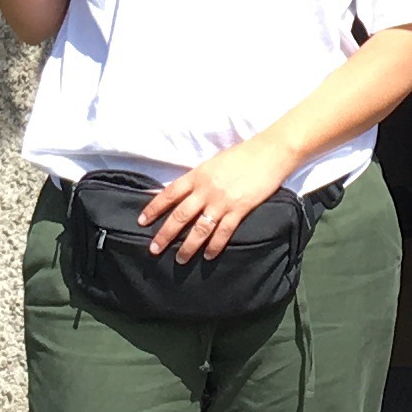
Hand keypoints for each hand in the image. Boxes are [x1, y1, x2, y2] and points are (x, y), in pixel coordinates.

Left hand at [142, 133, 294, 263]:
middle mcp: (206, 190)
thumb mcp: (213, 163)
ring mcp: (222, 201)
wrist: (269, 153)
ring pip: (199, 229)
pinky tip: (209, 256)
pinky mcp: (239, 210)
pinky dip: (214, 246)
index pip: (169, 194)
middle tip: (154, 249)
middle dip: (165, 234)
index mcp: (197, 175)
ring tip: (180, 258)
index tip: (142, 221)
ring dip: (188, 246)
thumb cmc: (241, 155)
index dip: (154, 208)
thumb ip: (198, 179)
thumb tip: (183, 193)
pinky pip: (223, 233)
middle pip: (180, 216)